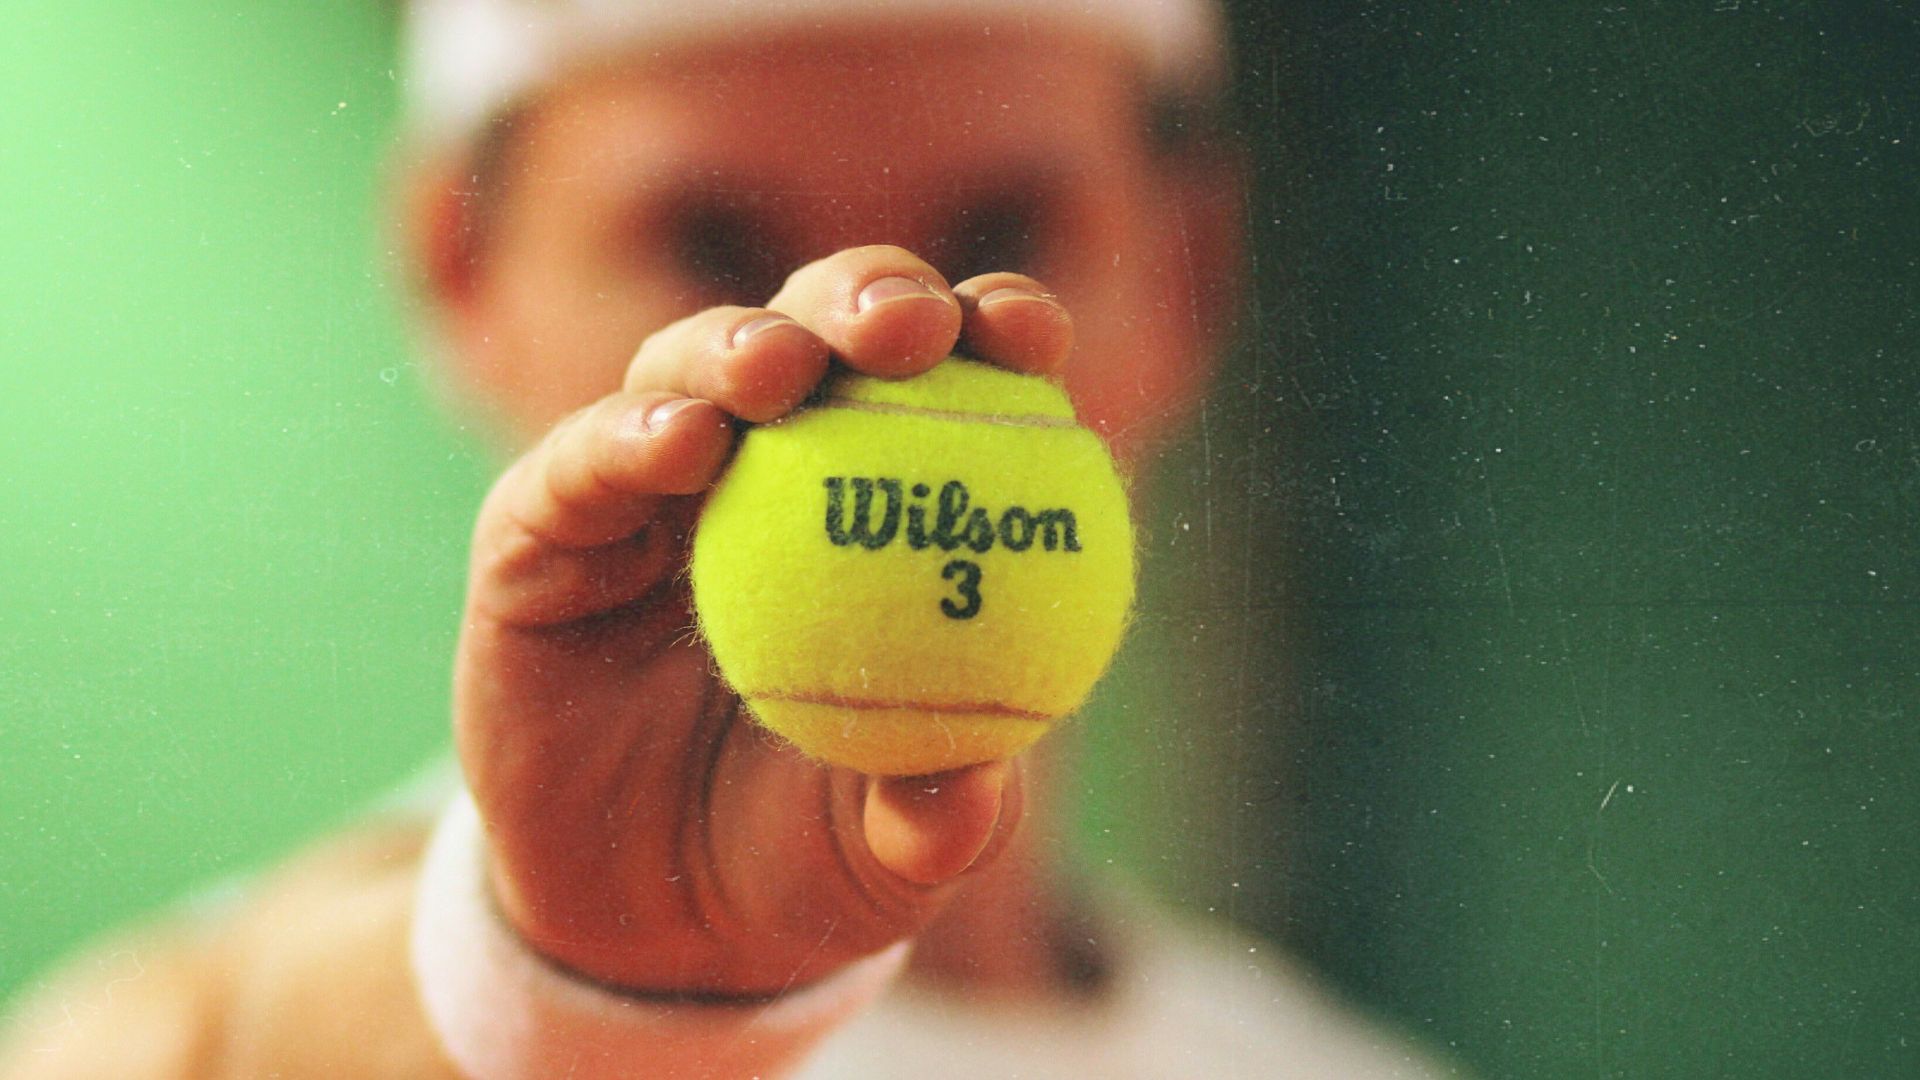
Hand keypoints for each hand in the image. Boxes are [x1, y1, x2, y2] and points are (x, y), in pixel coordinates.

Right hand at [452, 246, 1074, 994]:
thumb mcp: (882, 854)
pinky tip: (679, 445)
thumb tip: (980, 788)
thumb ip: (934, 816)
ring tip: (780, 371)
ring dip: (738, 347)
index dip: (995, 331)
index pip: (954, 383)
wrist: (648, 927)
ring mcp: (648, 490)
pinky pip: (574, 469)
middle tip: (909, 326)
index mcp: (885, 502)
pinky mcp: (539, 534)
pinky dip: (623, 441)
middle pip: (823, 330)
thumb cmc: (800, 854)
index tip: (1032, 338)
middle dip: (869, 295)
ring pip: (689, 367)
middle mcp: (770, 466)